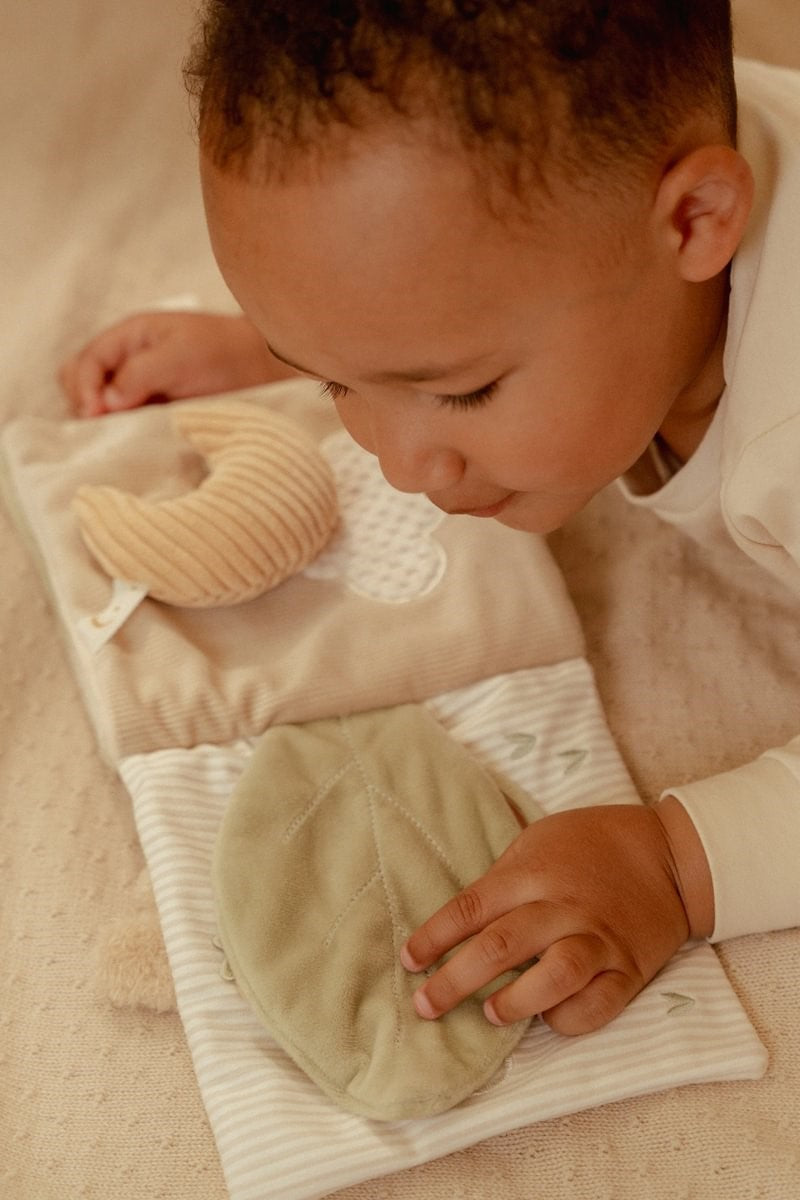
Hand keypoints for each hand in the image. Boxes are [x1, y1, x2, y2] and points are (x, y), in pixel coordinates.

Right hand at [58, 311, 294, 416]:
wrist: (263, 369)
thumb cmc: (223, 352)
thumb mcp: (180, 355)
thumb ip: (139, 374)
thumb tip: (105, 402)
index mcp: (129, 337)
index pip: (86, 363)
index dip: (85, 389)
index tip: (95, 415)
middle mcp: (128, 361)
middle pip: (80, 382)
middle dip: (85, 403)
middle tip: (104, 426)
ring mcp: (139, 387)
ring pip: (99, 405)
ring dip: (101, 421)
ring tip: (117, 435)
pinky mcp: (153, 410)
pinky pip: (124, 422)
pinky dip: (121, 432)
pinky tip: (131, 443)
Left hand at [400, 799, 712, 1035]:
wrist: (669, 853)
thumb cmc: (591, 843)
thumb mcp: (539, 839)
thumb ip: (503, 878)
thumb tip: (458, 919)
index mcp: (533, 873)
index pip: (471, 909)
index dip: (434, 938)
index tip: (410, 961)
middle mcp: (563, 907)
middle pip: (501, 946)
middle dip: (455, 981)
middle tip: (425, 1005)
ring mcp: (599, 940)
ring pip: (554, 976)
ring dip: (516, 1000)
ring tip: (491, 1013)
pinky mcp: (629, 969)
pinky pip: (599, 1004)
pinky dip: (571, 1017)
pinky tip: (549, 1019)